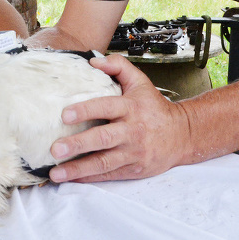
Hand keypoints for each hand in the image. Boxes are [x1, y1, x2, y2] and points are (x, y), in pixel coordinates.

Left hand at [48, 54, 190, 182]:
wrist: (182, 135)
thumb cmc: (154, 107)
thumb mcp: (140, 81)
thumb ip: (118, 66)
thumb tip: (93, 61)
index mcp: (131, 107)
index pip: (106, 107)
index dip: (85, 110)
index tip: (64, 115)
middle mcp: (132, 131)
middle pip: (103, 139)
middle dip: (78, 144)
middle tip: (55, 148)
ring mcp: (133, 152)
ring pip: (104, 162)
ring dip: (78, 168)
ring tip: (56, 172)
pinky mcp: (134, 169)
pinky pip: (109, 174)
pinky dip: (89, 178)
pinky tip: (71, 178)